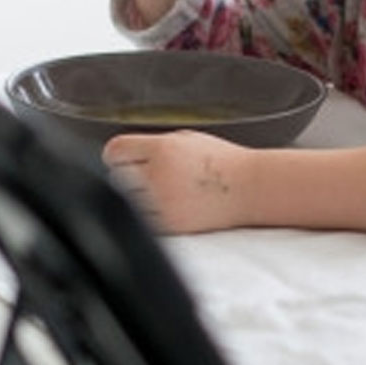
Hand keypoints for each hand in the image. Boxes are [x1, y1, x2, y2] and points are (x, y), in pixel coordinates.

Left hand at [104, 130, 254, 233]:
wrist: (250, 188)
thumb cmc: (223, 163)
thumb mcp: (187, 139)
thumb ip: (153, 145)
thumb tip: (122, 154)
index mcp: (163, 149)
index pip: (115, 150)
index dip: (116, 156)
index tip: (121, 160)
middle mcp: (159, 175)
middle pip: (115, 177)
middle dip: (128, 176)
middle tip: (149, 177)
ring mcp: (163, 202)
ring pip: (126, 202)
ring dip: (137, 198)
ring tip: (161, 193)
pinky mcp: (170, 224)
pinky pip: (141, 220)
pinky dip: (148, 215)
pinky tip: (168, 206)